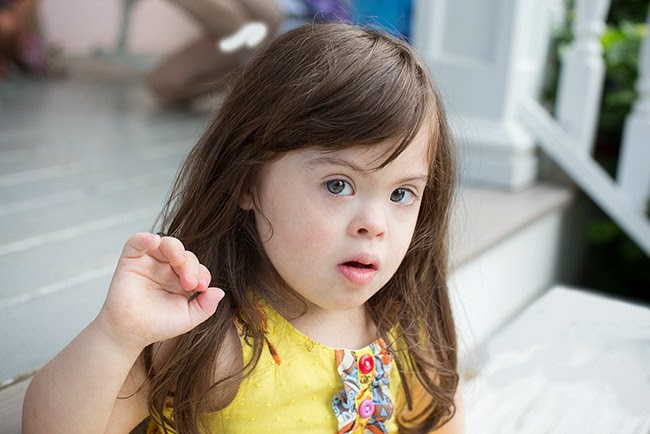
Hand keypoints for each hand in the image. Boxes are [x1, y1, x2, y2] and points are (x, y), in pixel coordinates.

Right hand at [95, 232, 223, 349]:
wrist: (129, 334)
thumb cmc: (157, 325)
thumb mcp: (188, 318)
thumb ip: (206, 306)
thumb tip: (220, 292)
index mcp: (181, 279)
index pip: (196, 267)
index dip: (202, 273)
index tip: (201, 287)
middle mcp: (166, 268)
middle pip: (184, 254)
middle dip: (190, 265)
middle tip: (190, 282)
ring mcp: (149, 263)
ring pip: (165, 244)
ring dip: (175, 249)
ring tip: (179, 261)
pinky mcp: (131, 260)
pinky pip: (137, 242)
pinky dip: (145, 238)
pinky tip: (154, 241)